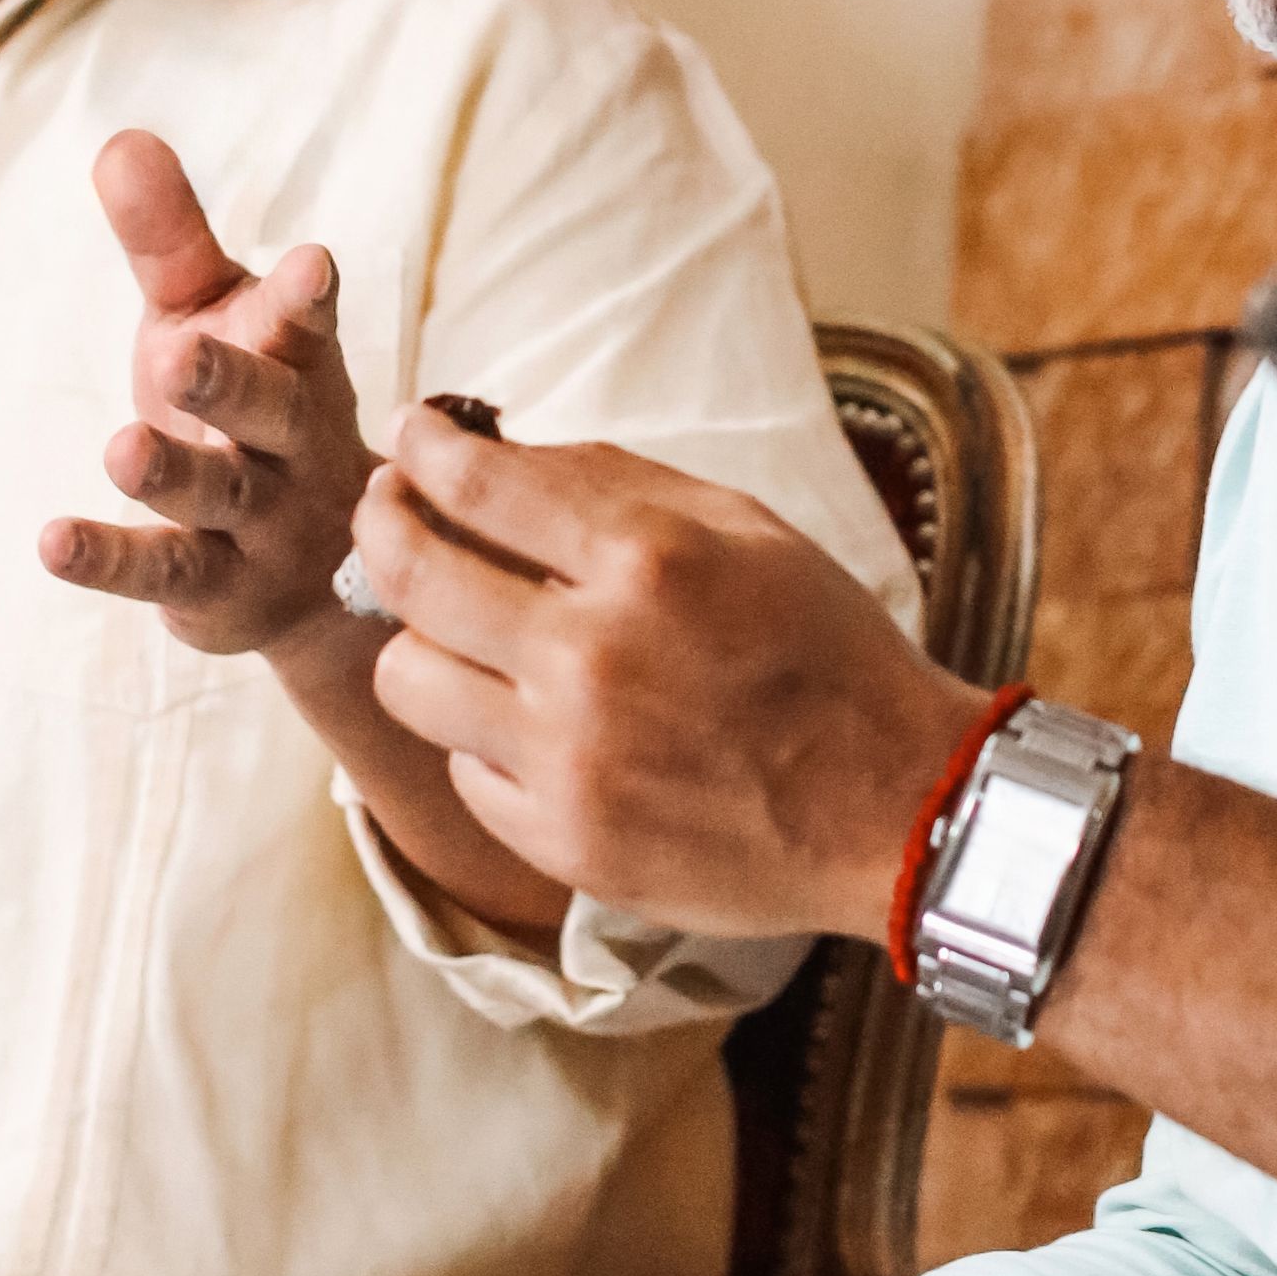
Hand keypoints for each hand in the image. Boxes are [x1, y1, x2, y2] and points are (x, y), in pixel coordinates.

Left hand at [39, 132, 377, 656]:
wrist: (314, 570)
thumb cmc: (249, 409)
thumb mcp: (211, 317)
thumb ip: (170, 238)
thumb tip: (117, 137)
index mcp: (300, 361)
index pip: (309, 323)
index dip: (305, 298)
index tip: (307, 265)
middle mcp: (295, 441)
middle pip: (270, 409)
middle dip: (231, 382)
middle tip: (177, 355)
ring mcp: (264, 521)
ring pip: (222, 496)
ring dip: (174, 473)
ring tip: (119, 449)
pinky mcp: (218, 588)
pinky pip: (164, 572)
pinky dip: (110, 559)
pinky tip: (51, 542)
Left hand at [345, 406, 972, 938]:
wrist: (895, 806)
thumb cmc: (827, 654)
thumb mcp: (750, 529)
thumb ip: (620, 486)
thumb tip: (500, 453)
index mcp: (648, 560)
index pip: (478, 483)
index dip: (423, 447)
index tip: (410, 435)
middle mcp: (592, 656)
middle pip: (412, 574)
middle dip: (381, 523)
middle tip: (386, 507)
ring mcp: (569, 758)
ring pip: (407, 677)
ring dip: (420, 639)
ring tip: (454, 628)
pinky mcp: (561, 840)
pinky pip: (461, 766)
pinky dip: (479, 734)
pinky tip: (526, 718)